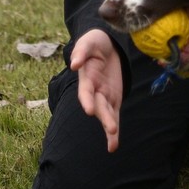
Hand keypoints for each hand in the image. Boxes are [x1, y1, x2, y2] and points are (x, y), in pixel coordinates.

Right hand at [69, 29, 123, 151]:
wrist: (105, 45)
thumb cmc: (93, 44)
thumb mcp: (88, 42)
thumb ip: (81, 51)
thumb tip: (74, 64)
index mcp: (86, 78)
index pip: (86, 91)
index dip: (87, 100)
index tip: (90, 109)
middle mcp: (94, 91)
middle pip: (98, 105)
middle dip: (104, 117)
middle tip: (111, 128)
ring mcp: (104, 96)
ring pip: (107, 113)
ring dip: (110, 126)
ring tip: (113, 139)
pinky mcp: (113, 99)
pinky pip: (114, 116)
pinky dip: (113, 131)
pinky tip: (113, 146)